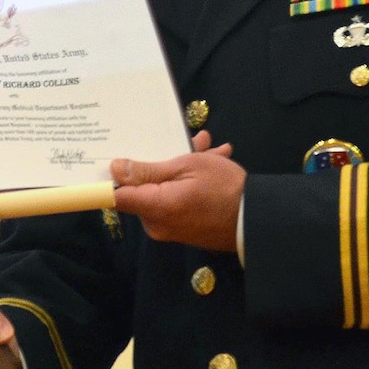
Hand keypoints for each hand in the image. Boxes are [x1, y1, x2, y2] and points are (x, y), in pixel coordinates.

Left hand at [111, 135, 243, 250]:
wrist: (259, 220)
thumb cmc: (224, 188)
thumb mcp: (187, 167)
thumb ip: (148, 170)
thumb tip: (115, 168)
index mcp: (154, 208)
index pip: (115, 196)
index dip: (109, 177)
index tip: (109, 157)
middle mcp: (156, 223)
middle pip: (143, 188)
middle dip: (161, 161)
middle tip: (183, 140)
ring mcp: (170, 228)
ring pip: (164, 190)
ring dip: (180, 167)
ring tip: (205, 145)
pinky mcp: (184, 228)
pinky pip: (176, 200)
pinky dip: (189, 182)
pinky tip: (212, 159)